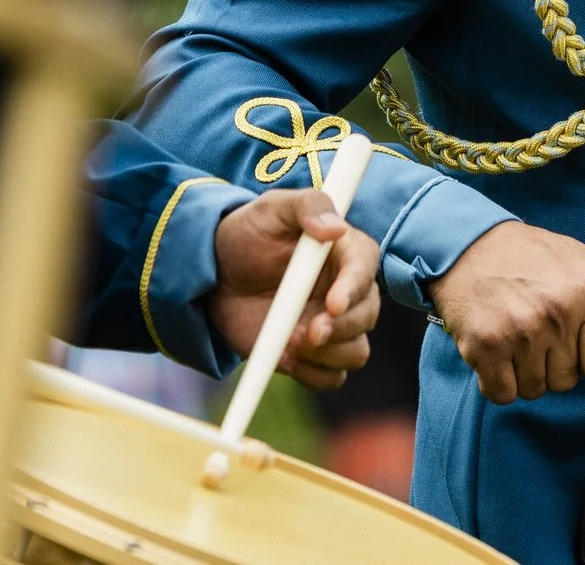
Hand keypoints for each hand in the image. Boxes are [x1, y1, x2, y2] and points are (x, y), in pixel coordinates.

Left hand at [206, 187, 382, 391]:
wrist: (217, 275)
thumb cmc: (249, 234)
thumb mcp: (272, 209)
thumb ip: (306, 207)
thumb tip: (336, 227)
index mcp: (344, 252)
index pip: (365, 268)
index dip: (354, 289)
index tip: (332, 304)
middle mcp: (346, 291)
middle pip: (367, 316)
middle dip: (340, 329)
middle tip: (306, 332)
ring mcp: (332, 326)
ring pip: (356, 352)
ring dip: (326, 355)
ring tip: (287, 343)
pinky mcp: (314, 354)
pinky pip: (330, 377)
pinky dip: (311, 374)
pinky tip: (284, 359)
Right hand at [429, 221, 584, 403]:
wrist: (466, 243)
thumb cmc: (530, 255)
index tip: (578, 345)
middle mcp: (558, 312)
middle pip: (569, 380)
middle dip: (555, 362)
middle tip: (538, 327)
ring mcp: (521, 331)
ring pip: (537, 389)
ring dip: (526, 371)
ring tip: (516, 334)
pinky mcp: (485, 346)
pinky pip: (504, 394)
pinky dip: (498, 381)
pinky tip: (496, 350)